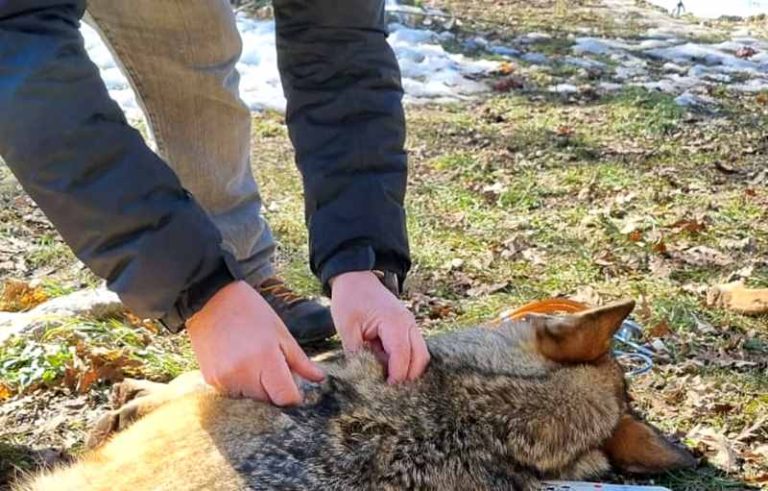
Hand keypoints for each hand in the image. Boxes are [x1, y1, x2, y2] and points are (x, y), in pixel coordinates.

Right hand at [186, 281, 324, 405]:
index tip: (294, 387)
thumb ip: (300, 361)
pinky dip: (241, 385)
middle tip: (273, 367)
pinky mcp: (211, 381)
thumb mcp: (281, 333)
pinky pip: (234, 394)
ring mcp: (225, 380)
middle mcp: (243, 374)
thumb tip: (320, 379)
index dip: (294, 396)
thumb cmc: (252, 313)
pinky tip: (238, 363)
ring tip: (253, 362)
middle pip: (269, 401)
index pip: (285, 398)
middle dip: (275, 391)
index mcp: (265, 360)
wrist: (211, 300)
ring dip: (257, 389)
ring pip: (251, 399)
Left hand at [330, 271, 428, 383]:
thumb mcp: (347, 328)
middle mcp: (409, 323)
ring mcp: (410, 324)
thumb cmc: (350, 299)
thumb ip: (356, 353)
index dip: (396, 376)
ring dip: (408, 369)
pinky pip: (413, 348)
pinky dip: (405, 360)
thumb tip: (360, 377)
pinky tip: (389, 368)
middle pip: (420, 358)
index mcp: (394, 322)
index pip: (402, 356)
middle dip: (408, 377)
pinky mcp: (407, 327)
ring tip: (389, 382)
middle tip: (390, 391)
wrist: (355, 277)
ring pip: (420, 354)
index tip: (385, 391)